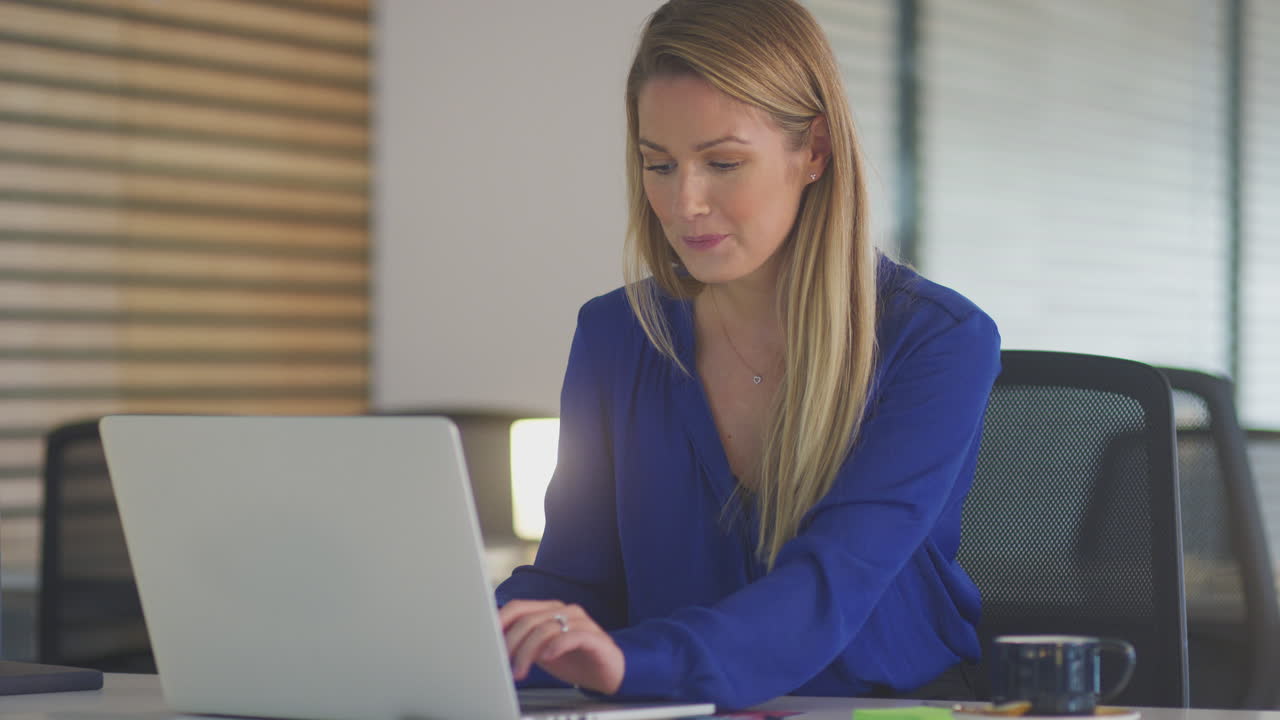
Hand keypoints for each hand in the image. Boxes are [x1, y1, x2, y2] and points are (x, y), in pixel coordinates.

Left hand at [498, 599, 624, 694]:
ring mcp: (581, 622)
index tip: (487, 639)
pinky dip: (556, 646)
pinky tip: (547, 657)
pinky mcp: (594, 637)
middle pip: (528, 620)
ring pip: (546, 629)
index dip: (500, 620)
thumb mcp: (541, 651)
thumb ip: (522, 643)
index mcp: (549, 610)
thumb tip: (493, 644)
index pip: (519, 607)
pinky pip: (572, 636)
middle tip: (502, 663)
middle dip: (511, 644)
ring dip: (528, 653)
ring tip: (521, 672)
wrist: (608, 672)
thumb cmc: (574, 659)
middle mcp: (564, 611)